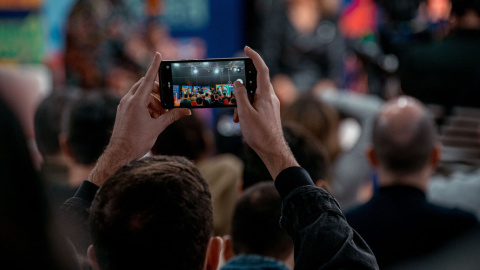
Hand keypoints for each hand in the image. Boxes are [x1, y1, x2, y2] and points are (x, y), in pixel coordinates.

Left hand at [89, 52, 190, 185]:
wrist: (119, 154)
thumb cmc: (137, 142)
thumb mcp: (158, 127)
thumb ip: (172, 116)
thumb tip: (187, 111)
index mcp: (136, 102)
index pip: (148, 79)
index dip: (154, 66)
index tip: (158, 54)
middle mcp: (128, 100)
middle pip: (145, 86)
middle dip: (158, 91)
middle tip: (167, 102)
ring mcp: (124, 105)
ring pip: (141, 95)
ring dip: (153, 101)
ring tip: (160, 115)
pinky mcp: (122, 111)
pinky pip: (135, 102)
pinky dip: (146, 106)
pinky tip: (152, 118)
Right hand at [233, 47, 297, 178]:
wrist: (272, 150)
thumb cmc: (259, 133)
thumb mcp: (245, 113)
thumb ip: (240, 95)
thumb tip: (238, 82)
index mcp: (266, 95)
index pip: (261, 70)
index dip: (254, 57)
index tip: (246, 49)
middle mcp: (270, 97)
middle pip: (254, 83)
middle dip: (241, 89)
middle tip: (233, 98)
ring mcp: (271, 105)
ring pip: (253, 96)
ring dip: (242, 103)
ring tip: (237, 117)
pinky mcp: (269, 112)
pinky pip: (256, 104)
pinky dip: (247, 109)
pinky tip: (241, 121)